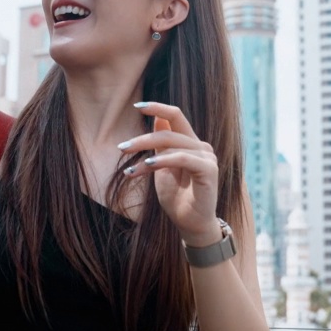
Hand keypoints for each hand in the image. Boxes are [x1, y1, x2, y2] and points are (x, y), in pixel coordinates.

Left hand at [119, 102, 222, 246]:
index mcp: (190, 143)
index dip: (158, 108)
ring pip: (172, 144)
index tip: (137, 106)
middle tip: (121, 149)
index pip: (176, 116)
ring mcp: (207, 158)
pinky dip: (163, 160)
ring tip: (130, 169)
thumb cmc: (177, 198)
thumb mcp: (162, 168)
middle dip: (141, 140)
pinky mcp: (209, 170)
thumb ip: (160, 146)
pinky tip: (148, 165)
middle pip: (168, 132)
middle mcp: (201, 147)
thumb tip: (157, 120)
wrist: (190, 225)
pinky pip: (183, 158)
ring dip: (147, 154)